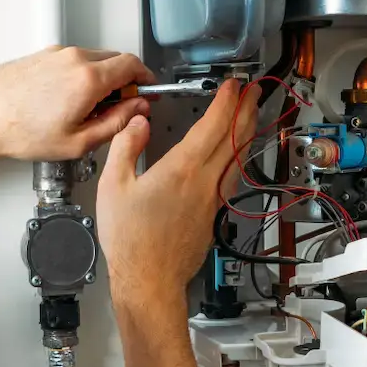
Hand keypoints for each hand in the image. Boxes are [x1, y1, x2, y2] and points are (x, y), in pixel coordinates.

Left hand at [0, 46, 155, 168]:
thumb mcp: (79, 142)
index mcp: (89, 78)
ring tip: (89, 110)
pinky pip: (74, 61)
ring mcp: (56, 54)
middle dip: (125, 81)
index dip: (146, 79)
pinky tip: (68, 103)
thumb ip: (116, 123)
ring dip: (102, 79)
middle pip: (116, 59)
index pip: (133, 65)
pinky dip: (82, 77)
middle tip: (121, 107)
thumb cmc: (20, 131)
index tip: (148, 91)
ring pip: (95, 60)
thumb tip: (137, 110)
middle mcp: (74, 58)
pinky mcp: (42, 55)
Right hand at [97, 79, 258, 308]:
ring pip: (238, 159)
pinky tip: (234, 157)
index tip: (233, 85)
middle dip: (247, 110)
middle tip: (254, 91)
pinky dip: (237, 158)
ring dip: (248, 133)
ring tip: (252, 116)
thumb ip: (125, 148)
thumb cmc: (130, 241)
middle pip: (235, 139)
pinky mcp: (213, 216)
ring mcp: (212, 200)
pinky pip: (231, 178)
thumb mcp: (112, 187)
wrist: (149, 281)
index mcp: (182, 170)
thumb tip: (137, 122)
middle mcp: (204, 183)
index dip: (227, 101)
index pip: (213, 126)